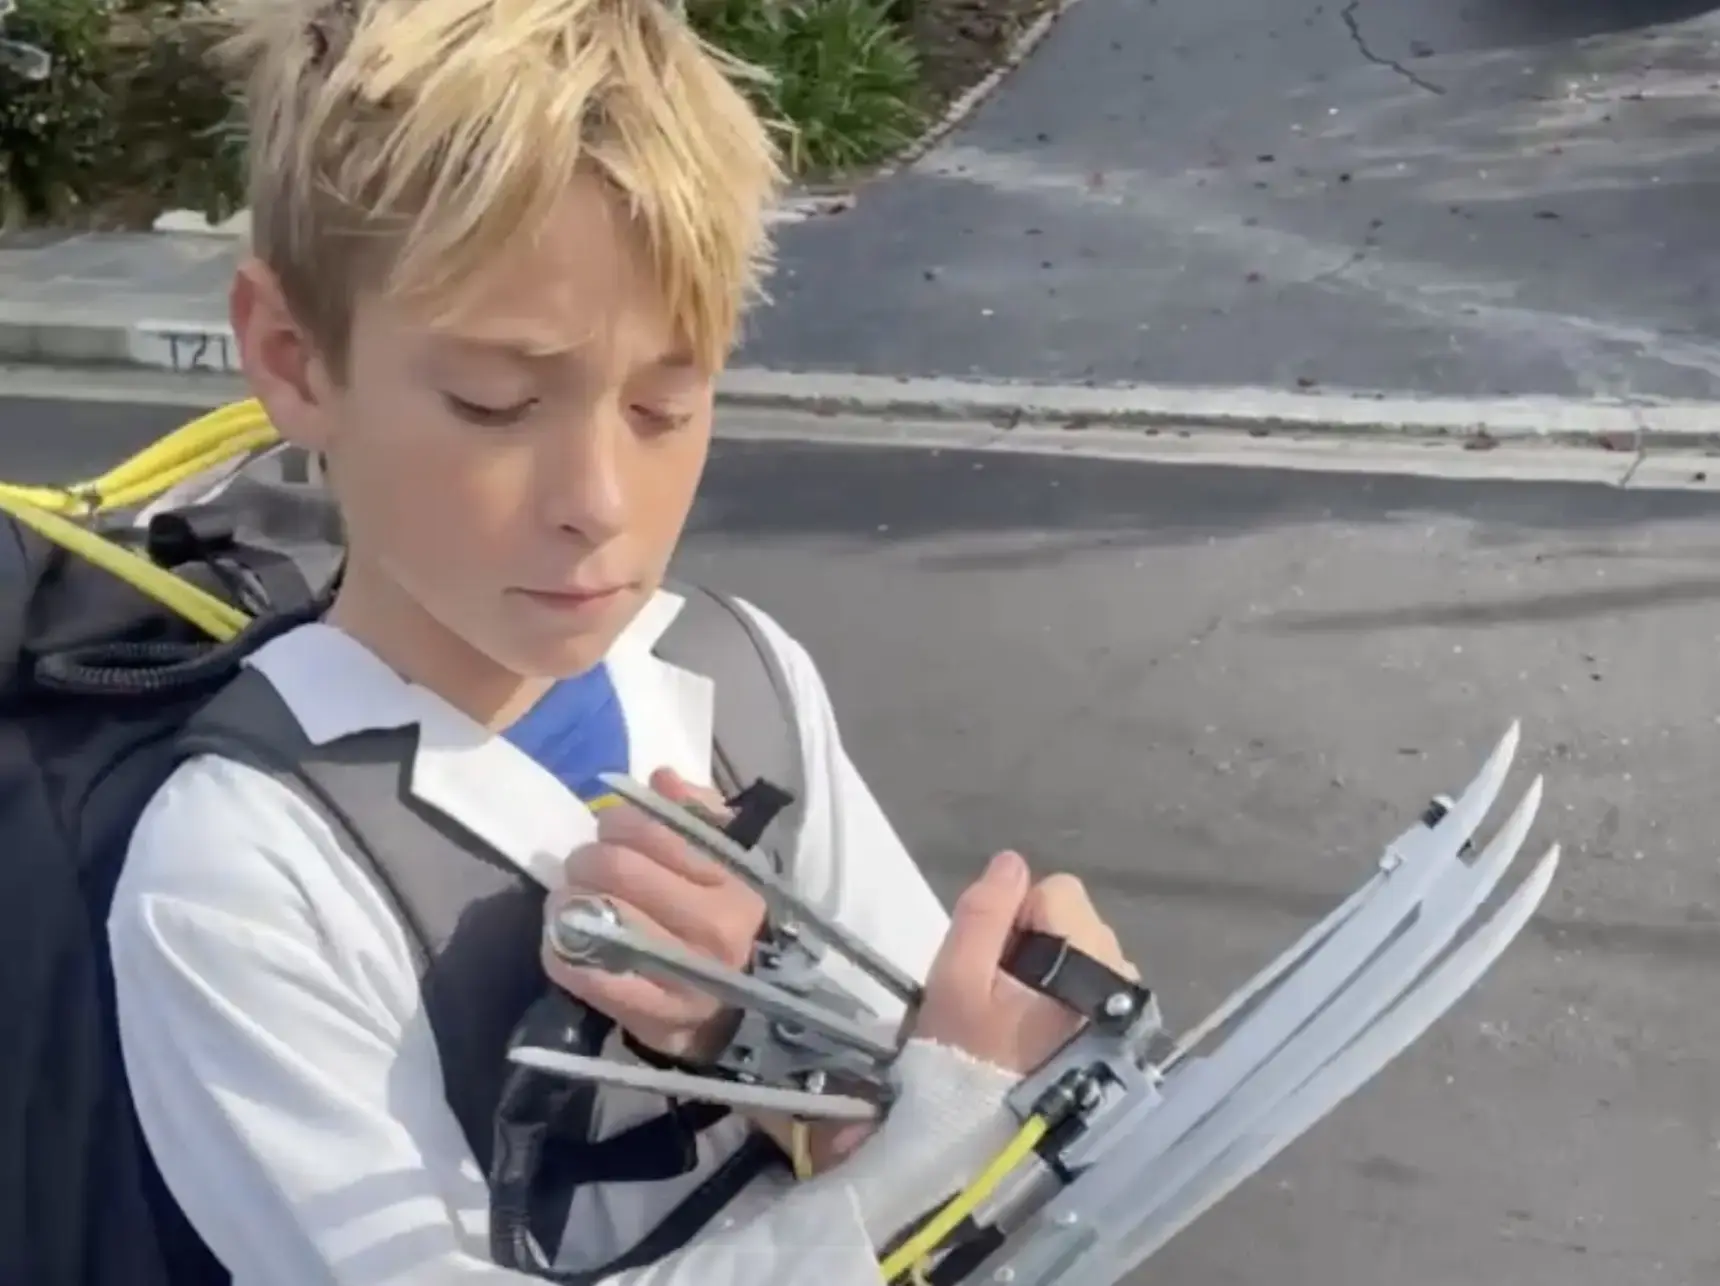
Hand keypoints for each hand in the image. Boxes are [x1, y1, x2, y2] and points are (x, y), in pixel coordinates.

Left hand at [541, 768, 765, 1059]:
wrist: (740, 1015)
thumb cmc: (726, 924)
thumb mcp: (730, 865)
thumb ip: (699, 816)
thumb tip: (662, 779)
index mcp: (733, 884)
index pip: (654, 832)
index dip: (617, 822)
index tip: (609, 829)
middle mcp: (712, 928)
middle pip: (616, 868)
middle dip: (586, 859)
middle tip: (583, 866)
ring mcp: (681, 975)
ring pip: (595, 914)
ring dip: (566, 900)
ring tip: (570, 900)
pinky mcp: (649, 1014)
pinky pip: (583, 971)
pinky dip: (560, 950)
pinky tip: (564, 940)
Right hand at [912, 852, 1134, 1074]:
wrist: (996, 1146)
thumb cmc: (969, 1059)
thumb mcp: (956, 982)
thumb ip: (984, 913)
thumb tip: (1011, 862)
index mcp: (1083, 951)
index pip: (1055, 890)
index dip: (1013, 917)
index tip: (991, 964)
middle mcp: (1120, 970)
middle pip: (1075, 921)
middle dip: (1036, 944)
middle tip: (1000, 996)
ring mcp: (1130, 1004)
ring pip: (1087, 955)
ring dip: (1055, 973)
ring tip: (1021, 1022)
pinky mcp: (1129, 1033)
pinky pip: (1098, 989)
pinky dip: (1072, 1000)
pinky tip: (1045, 1038)